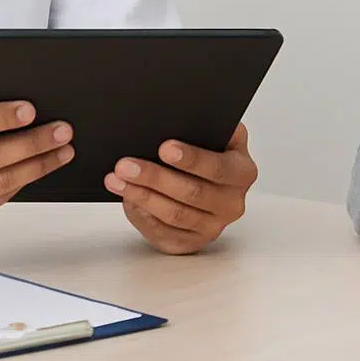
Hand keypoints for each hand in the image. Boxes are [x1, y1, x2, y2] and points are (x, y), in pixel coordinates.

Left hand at [105, 123, 257, 254]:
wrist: (206, 181)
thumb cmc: (207, 152)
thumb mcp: (214, 135)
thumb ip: (205, 127)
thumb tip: (177, 118)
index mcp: (242, 172)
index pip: (219, 167)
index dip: (192, 159)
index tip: (164, 148)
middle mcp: (232, 203)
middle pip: (192, 193)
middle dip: (155, 177)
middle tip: (126, 164)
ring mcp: (213, 226)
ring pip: (174, 214)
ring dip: (142, 195)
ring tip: (118, 179)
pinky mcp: (192, 242)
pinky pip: (164, 232)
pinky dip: (142, 214)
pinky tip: (126, 197)